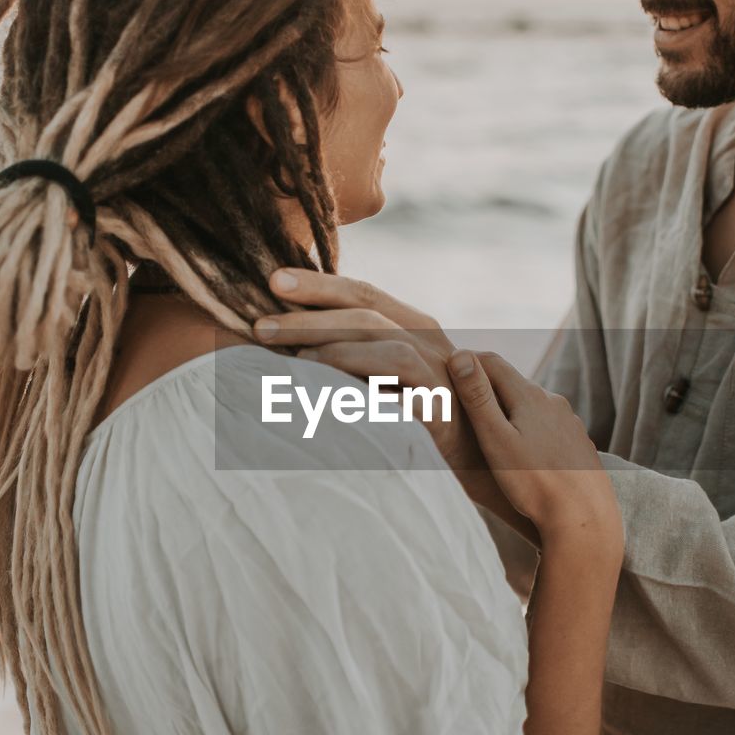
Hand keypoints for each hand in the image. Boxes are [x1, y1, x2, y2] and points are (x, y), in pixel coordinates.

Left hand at [255, 268, 484, 480]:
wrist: (473, 453)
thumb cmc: (413, 410)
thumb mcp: (385, 370)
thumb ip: (352, 346)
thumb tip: (283, 333)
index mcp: (412, 323)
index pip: (363, 292)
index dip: (319, 284)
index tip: (273, 280)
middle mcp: (428, 340)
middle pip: (367, 313)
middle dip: (310, 316)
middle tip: (261, 326)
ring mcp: (439, 372)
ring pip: (387, 345)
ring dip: (335, 349)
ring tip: (293, 361)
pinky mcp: (442, 408)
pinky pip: (404, 388)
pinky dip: (364, 383)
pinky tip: (329, 392)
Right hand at [448, 349, 622, 554]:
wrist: (584, 518)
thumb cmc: (533, 482)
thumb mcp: (496, 438)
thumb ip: (477, 397)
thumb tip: (460, 355)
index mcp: (530, 396)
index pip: (492, 362)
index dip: (466, 362)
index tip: (446, 369)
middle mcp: (554, 402)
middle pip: (513, 382)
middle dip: (486, 385)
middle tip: (461, 398)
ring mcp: (569, 423)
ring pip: (532, 405)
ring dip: (509, 408)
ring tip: (489, 428)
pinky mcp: (578, 444)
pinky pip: (548, 425)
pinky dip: (529, 428)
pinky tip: (523, 450)